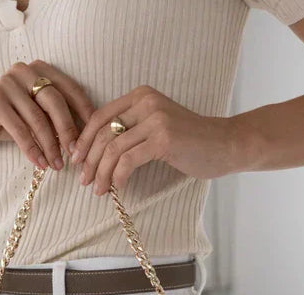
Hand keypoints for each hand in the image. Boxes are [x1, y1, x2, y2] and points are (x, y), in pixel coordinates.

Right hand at [0, 59, 95, 170]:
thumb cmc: (10, 120)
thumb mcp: (37, 115)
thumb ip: (57, 117)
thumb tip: (87, 136)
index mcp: (40, 68)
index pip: (70, 88)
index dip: (84, 112)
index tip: (94, 136)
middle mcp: (23, 70)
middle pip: (55, 101)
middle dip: (68, 130)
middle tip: (75, 153)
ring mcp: (6, 83)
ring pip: (37, 118)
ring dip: (50, 145)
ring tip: (57, 165)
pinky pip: (19, 129)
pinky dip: (31, 149)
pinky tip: (39, 163)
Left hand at [70, 86, 242, 194]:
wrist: (226, 144)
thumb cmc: (189, 141)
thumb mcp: (154, 126)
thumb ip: (129, 129)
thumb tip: (92, 151)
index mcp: (140, 95)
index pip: (99, 117)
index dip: (83, 141)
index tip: (76, 160)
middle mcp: (146, 102)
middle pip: (103, 134)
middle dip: (89, 161)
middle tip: (84, 181)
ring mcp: (156, 119)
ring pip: (113, 149)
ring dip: (101, 173)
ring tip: (98, 189)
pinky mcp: (163, 139)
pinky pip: (128, 161)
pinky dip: (118, 176)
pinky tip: (118, 187)